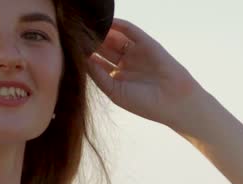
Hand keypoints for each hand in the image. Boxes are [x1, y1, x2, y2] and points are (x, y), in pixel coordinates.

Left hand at [85, 18, 211, 131]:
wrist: (175, 103)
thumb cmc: (145, 103)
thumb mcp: (115, 91)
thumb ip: (97, 74)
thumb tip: (80, 58)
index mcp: (116, 77)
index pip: (96, 61)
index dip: (83, 54)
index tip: (68, 48)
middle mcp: (125, 63)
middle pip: (102, 47)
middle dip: (89, 40)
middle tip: (74, 32)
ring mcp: (136, 52)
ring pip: (114, 37)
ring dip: (101, 31)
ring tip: (86, 25)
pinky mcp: (147, 43)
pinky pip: (130, 30)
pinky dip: (118, 24)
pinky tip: (105, 21)